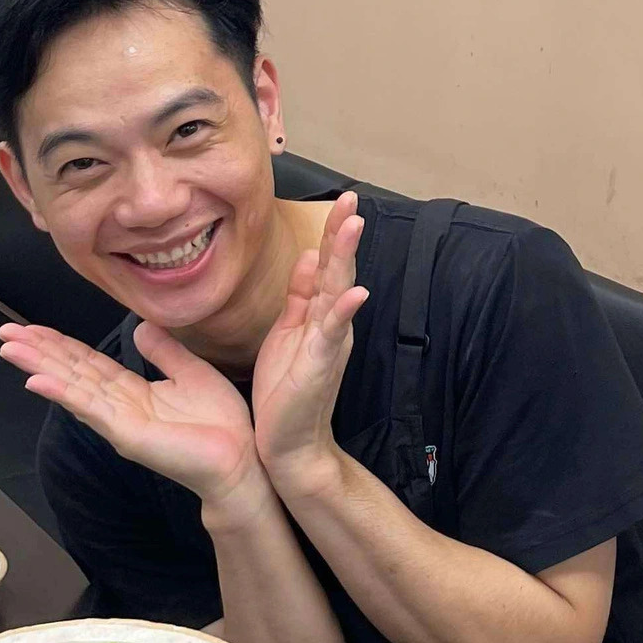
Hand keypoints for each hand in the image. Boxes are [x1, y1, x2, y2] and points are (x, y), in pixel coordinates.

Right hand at [0, 322, 257, 508]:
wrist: (241, 459)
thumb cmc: (220, 423)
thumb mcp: (190, 373)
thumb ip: (164, 352)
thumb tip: (140, 326)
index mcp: (131, 392)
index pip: (87, 363)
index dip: (59, 345)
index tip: (31, 328)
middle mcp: (117, 407)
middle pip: (70, 373)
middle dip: (38, 352)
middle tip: (5, 333)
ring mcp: (118, 422)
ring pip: (72, 387)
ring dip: (39, 367)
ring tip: (10, 349)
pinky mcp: (126, 435)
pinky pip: (90, 409)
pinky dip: (62, 394)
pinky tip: (37, 381)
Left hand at [251, 193, 367, 496]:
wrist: (288, 444)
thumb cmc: (286, 391)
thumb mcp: (289, 332)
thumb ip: (301, 295)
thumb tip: (310, 254)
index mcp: (320, 314)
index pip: (328, 264)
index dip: (333, 232)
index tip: (341, 198)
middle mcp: (330, 324)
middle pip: (338, 270)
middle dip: (343, 233)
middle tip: (352, 199)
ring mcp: (328, 343)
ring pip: (338, 292)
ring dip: (346, 259)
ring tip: (354, 226)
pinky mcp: (319, 365)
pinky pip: (332, 333)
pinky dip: (345, 311)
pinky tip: (356, 292)